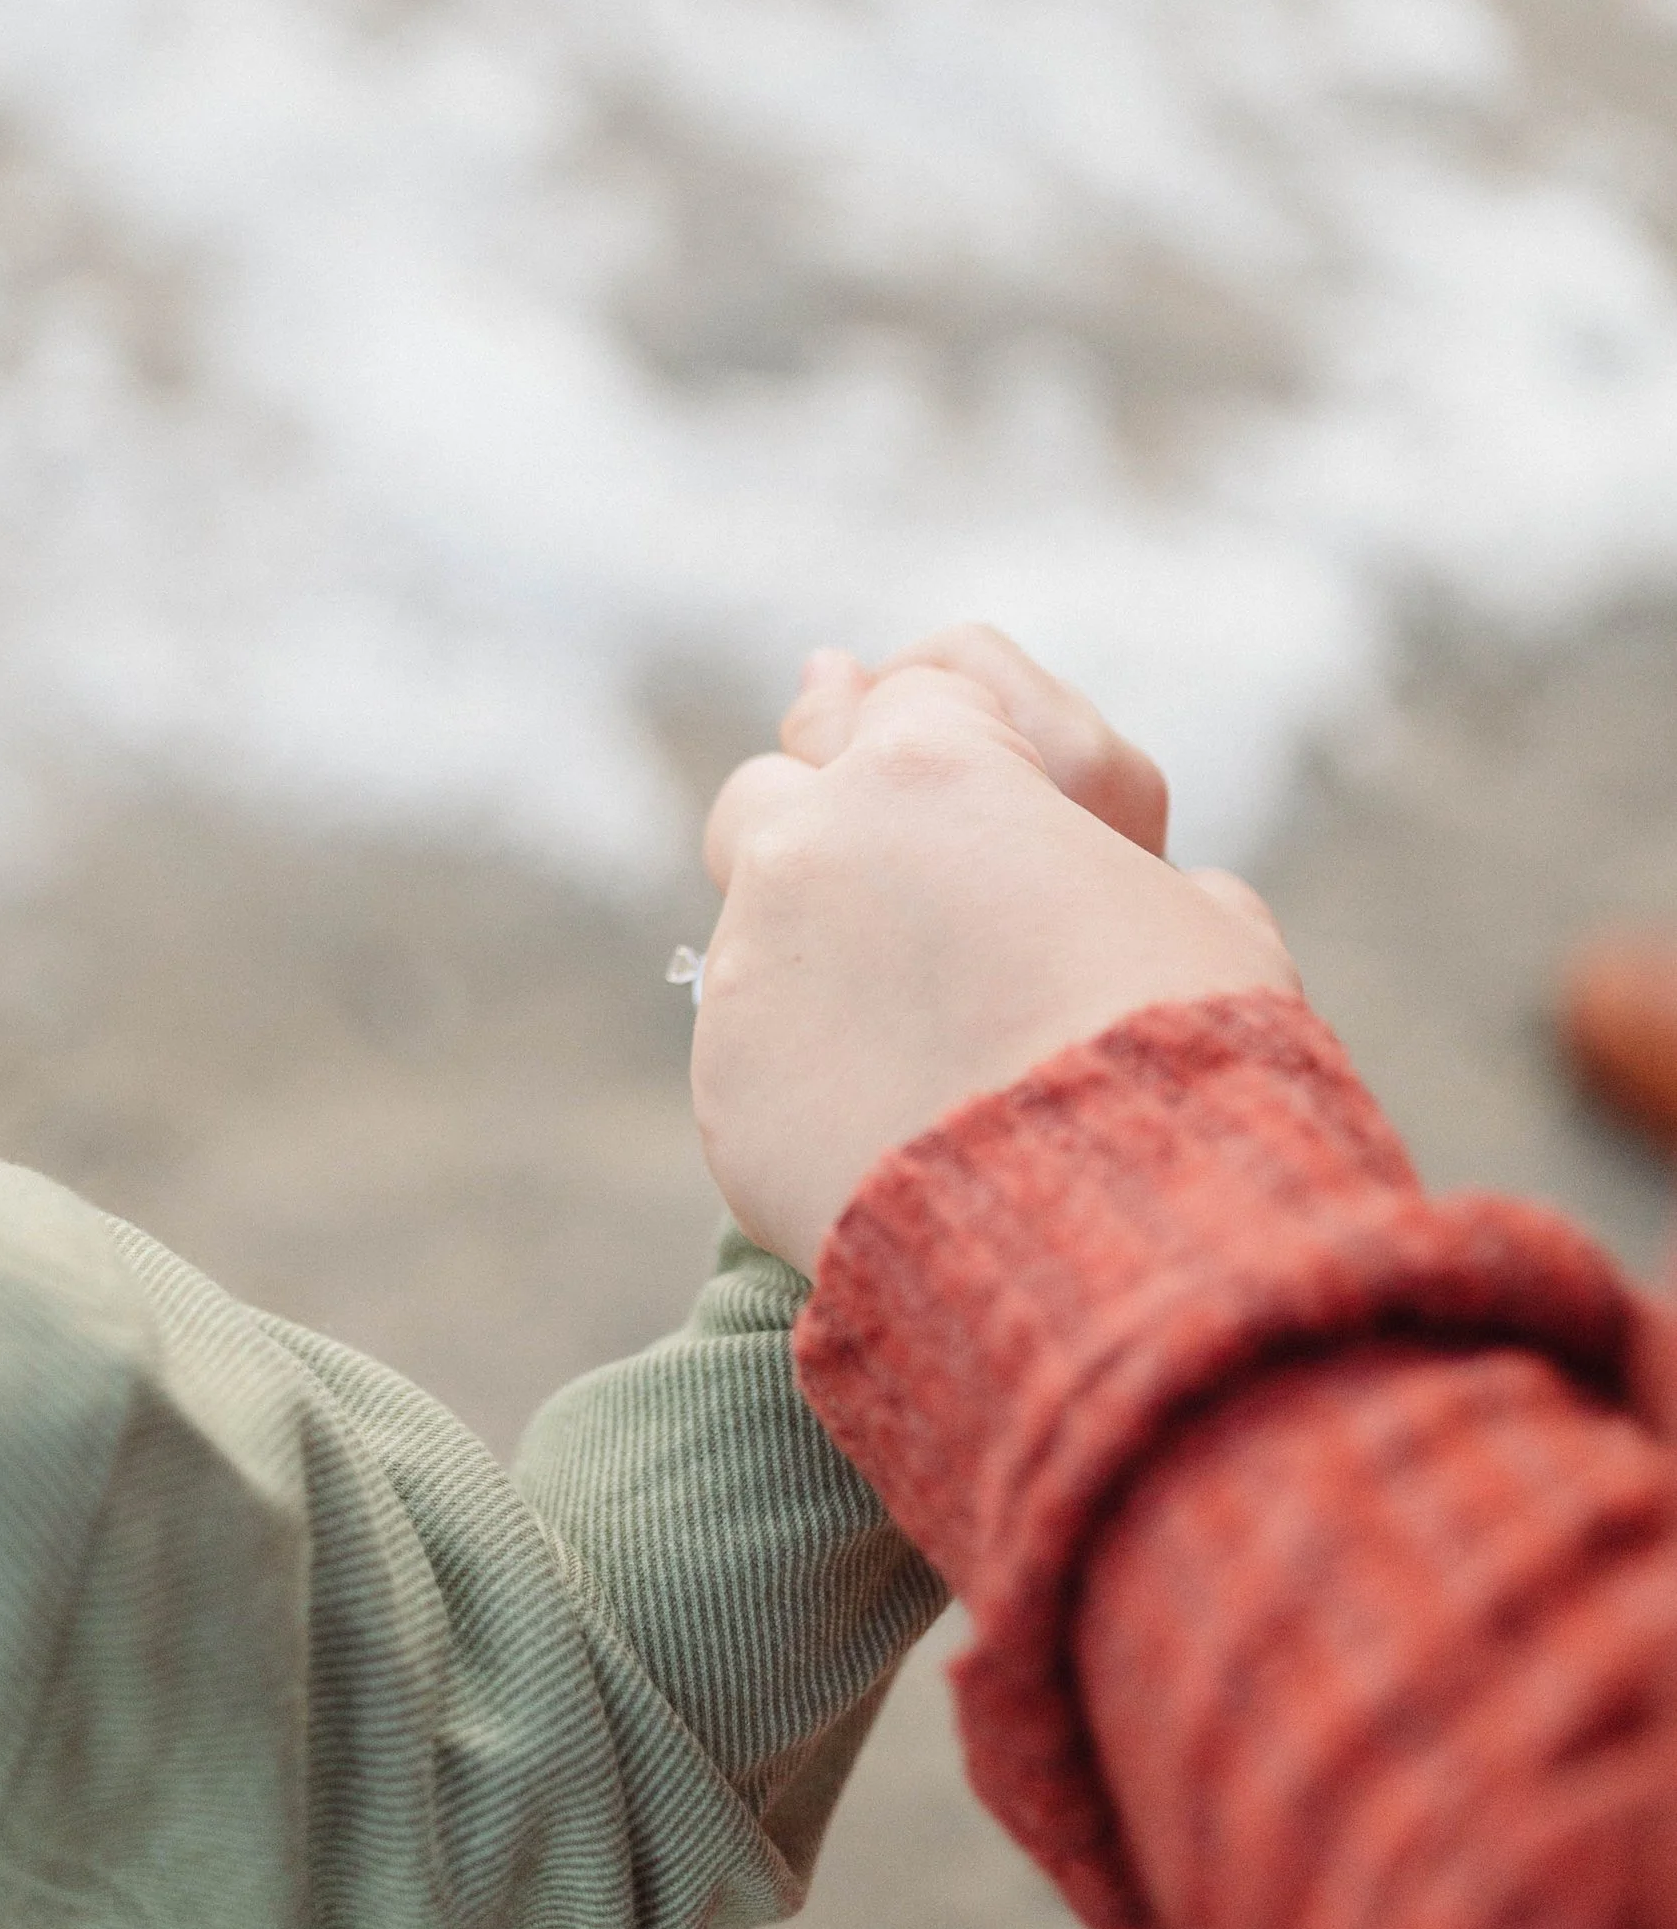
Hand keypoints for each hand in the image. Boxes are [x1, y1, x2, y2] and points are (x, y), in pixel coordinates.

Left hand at [694, 635, 1298, 1274]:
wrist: (1110, 1234)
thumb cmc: (1186, 1053)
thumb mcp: (1203, 920)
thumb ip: (1128, 865)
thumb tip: (1121, 890)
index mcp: (933, 766)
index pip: (914, 694)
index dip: (955, 736)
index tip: (972, 780)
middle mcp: (815, 840)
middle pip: (779, 783)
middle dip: (826, 815)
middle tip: (890, 871)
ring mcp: (754, 960)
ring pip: (752, 920)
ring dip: (815, 948)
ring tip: (908, 1024)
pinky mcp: (726, 1080)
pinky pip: (754, 1048)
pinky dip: (808, 1065)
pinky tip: (886, 1116)